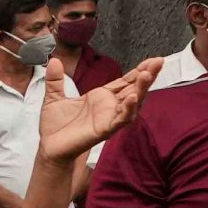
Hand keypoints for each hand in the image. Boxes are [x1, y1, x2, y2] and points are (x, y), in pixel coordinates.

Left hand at [35, 56, 151, 164]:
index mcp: (101, 97)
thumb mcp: (54, 97)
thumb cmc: (55, 126)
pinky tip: (132, 98)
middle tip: (159, 62)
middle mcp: (110, 107)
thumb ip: (55, 79)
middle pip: (134, 89)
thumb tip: (54, 60)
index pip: (125, 81)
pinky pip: (120, 119)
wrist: (49, 148)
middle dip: (147, 75)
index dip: (139, 70)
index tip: (153, 59)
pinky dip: (128, 109)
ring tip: (148, 75)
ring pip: (132, 103)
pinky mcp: (105, 130)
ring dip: (141, 89)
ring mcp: (109, 118)